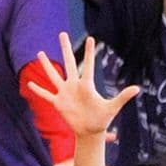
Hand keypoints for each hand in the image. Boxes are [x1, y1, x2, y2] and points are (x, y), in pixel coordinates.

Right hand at [25, 37, 139, 140]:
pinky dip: (38, 90)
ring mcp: (64, 93)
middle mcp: (74, 85)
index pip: (87, 65)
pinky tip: (29, 84)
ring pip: (53, 76)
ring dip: (46, 65)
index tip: (91, 38)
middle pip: (68, 63)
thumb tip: (137, 88)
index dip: (89, 52)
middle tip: (62, 34)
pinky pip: (46, 95)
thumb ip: (122, 97)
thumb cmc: (102, 118)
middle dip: (65, 48)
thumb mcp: (113, 107)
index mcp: (86, 85)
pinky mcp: (58, 103)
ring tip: (40, 53)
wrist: (90, 130)